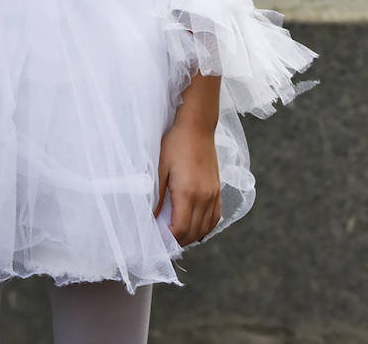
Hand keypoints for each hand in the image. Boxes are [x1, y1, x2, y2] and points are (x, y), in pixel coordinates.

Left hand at [154, 121, 221, 245]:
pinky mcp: (218, 190)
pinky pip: (215, 218)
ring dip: (190, 236)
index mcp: (188, 192)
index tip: (156, 239)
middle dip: (177, 241)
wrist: (197, 126)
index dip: (168, 239)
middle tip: (162, 241)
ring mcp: (213, 194)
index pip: (180, 229)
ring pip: (205, 228)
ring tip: (175, 236)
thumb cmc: (175, 143)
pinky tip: (194, 227)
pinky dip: (205, 228)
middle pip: (192, 233)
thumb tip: (150, 218)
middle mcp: (204, 197)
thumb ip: (155, 196)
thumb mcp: (159, 167)